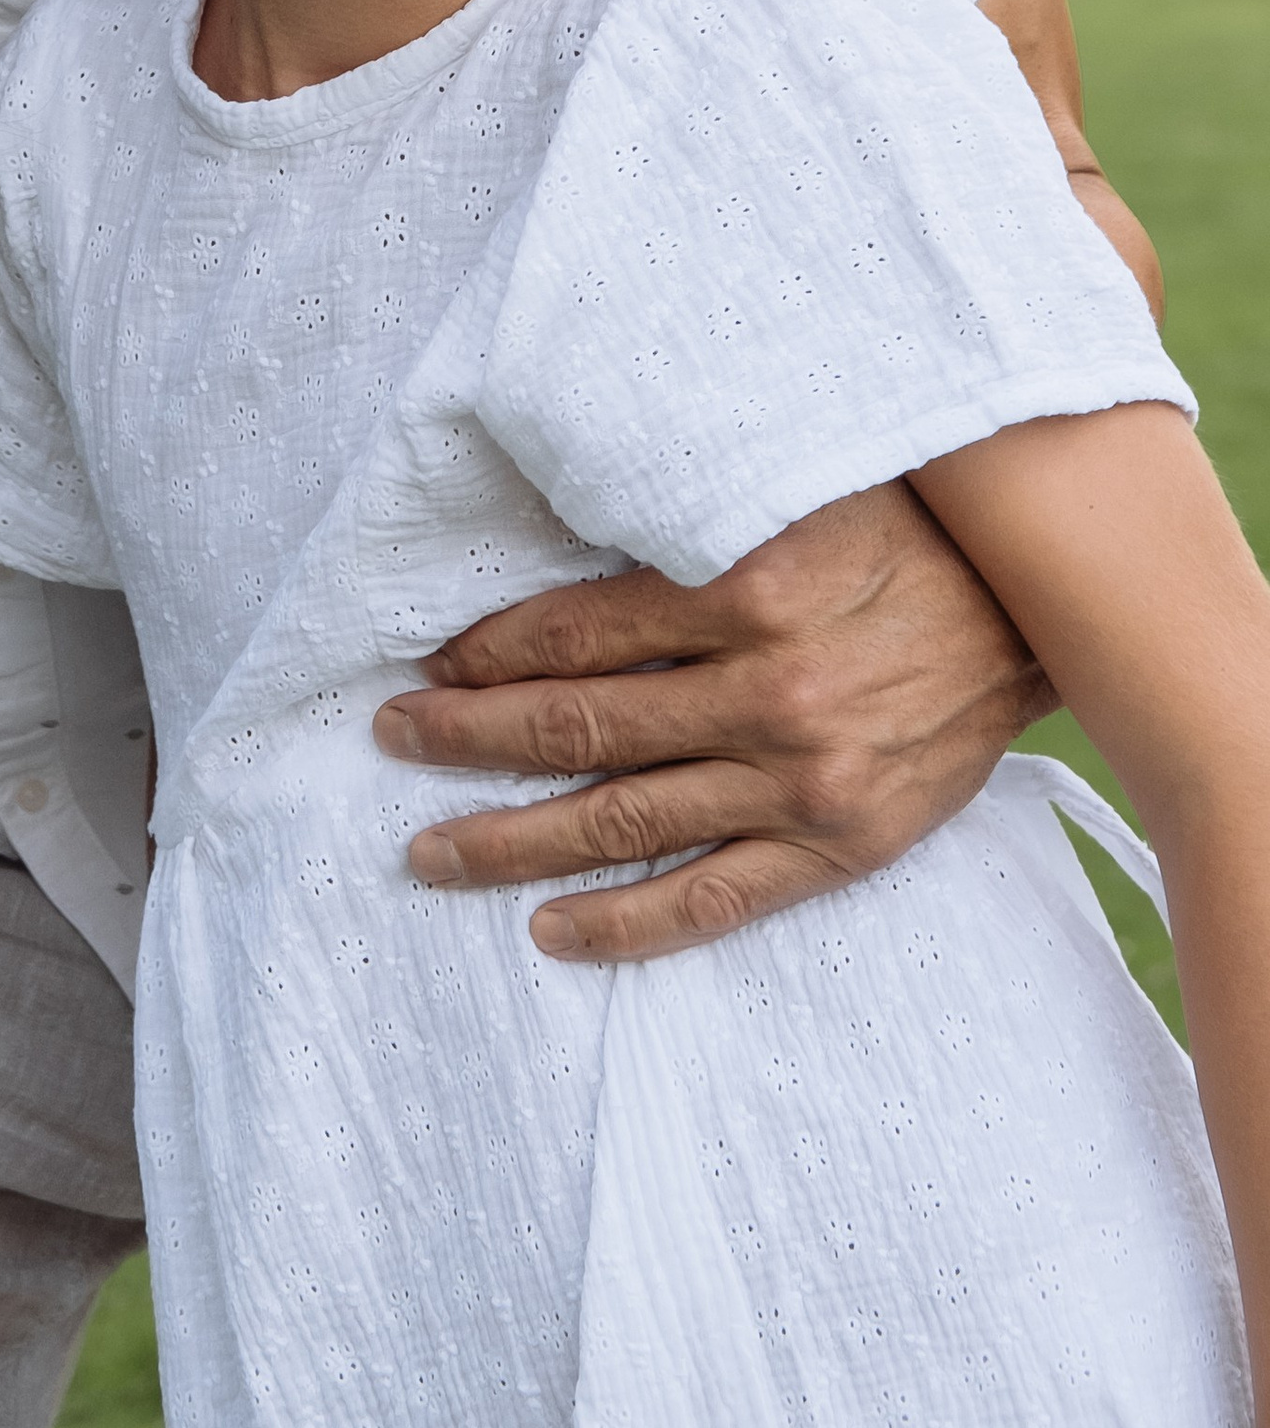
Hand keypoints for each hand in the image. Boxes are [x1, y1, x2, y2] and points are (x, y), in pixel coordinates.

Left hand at [376, 479, 1045, 960]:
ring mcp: (798, 781)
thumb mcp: (791, 496)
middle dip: (469, 738)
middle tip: (391, 740)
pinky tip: (551, 930)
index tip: (429, 663)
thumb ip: (685, 525)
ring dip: (512, 839)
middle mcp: (763, 693)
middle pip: (578, 727)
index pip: (576, 632)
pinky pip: (712, 899)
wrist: (1036, 615)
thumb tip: (557, 531)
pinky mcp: (838, 846)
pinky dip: (626, 922)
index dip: (491, 651)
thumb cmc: (902, 534)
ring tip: (431, 851)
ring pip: (623, 821)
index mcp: (743, 591)